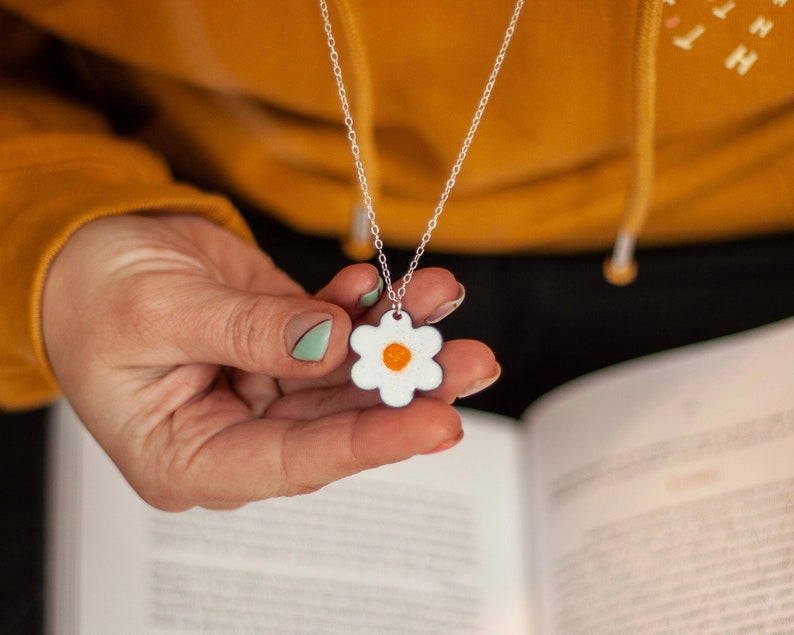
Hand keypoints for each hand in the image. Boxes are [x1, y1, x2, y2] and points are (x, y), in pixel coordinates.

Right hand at [42, 214, 497, 509]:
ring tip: (442, 302)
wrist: (88, 251)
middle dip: (408, 387)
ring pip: (348, 375)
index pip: (296, 463)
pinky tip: (391, 284)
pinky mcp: (283, 348)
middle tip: (471, 362)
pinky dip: (365, 306)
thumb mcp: (160, 311)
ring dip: (401, 339)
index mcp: (191, 457)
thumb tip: (333, 342)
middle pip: (338, 422)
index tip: (435, 422)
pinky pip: (336, 331)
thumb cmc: (93, 293)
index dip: (370, 443)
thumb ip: (251, 332)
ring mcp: (266, 390)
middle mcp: (237, 432)